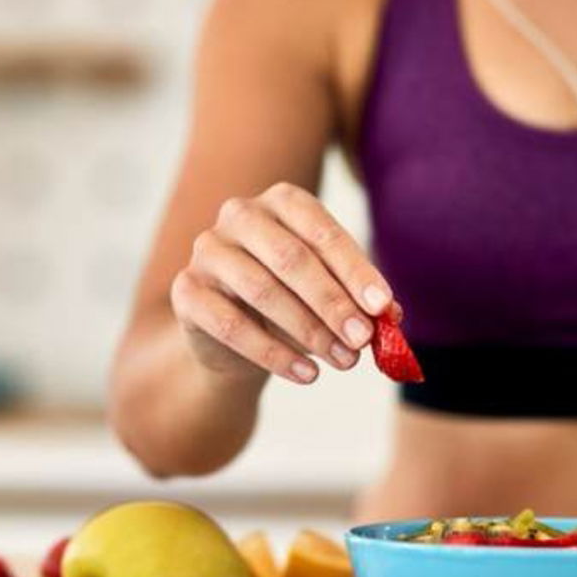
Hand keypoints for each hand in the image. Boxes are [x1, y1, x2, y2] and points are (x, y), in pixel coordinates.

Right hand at [171, 182, 393, 384]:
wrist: (233, 338)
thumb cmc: (292, 302)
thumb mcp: (329, 296)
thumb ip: (359, 300)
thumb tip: (390, 316)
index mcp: (282, 202)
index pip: (322, 231)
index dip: (355, 270)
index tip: (382, 307)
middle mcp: (240, 215)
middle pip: (291, 258)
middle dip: (332, 302)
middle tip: (362, 339)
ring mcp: (208, 251)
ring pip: (261, 290)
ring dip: (308, 331)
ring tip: (343, 362)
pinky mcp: (186, 291)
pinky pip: (230, 325)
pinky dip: (273, 354)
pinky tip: (306, 374)